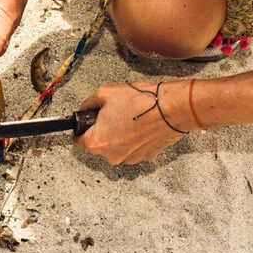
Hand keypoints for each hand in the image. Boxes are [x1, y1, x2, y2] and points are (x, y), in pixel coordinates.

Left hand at [73, 81, 193, 164]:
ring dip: (118, 134)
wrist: (174, 108)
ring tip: (129, 117)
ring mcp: (130, 158)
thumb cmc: (142, 102)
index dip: (81, 128)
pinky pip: (132, 148)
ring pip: (115, 146)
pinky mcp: (145, 157)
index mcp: (98, 142)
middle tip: (112, 114)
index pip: (78, 140)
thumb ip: (88, 103)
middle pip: (98, 143)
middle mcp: (113, 156)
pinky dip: (133, 138)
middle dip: (102, 129)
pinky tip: (139, 124)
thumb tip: (84, 109)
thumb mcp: (105, 93)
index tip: (85, 123)